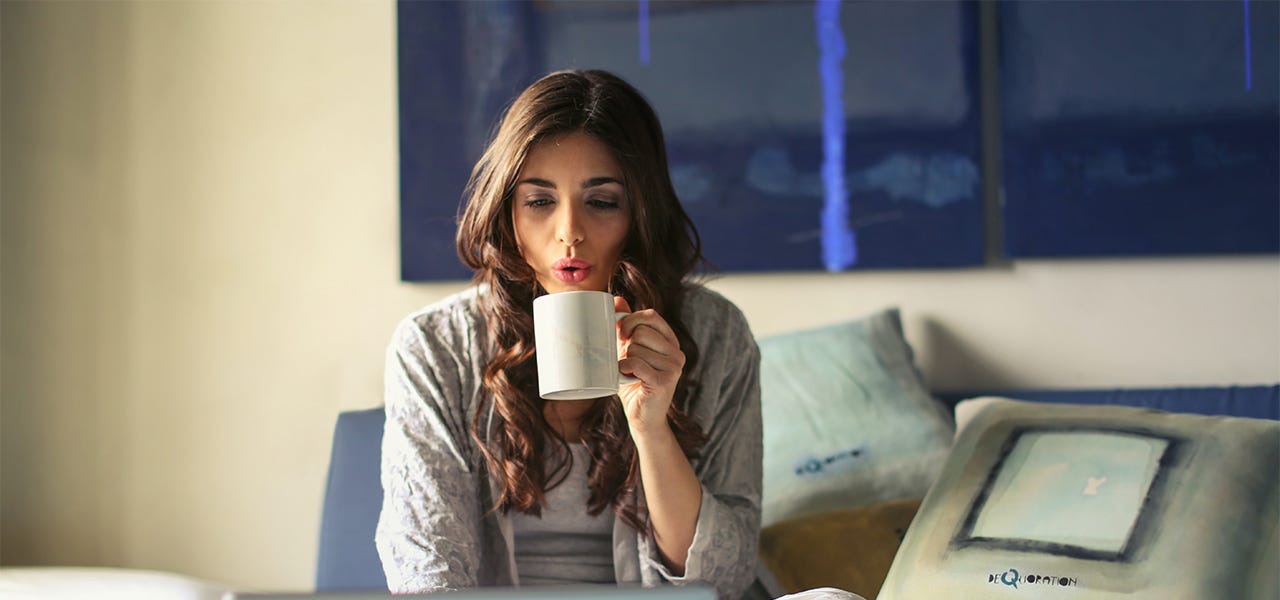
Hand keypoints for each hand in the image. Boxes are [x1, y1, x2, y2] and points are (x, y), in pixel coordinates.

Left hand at [614, 296, 684, 438]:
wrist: (642, 417)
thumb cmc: (634, 383)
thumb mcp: (629, 350)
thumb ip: (626, 326)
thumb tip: (616, 300)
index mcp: (670, 341)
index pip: (651, 315)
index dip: (631, 319)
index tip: (621, 333)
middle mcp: (677, 352)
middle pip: (642, 331)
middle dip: (627, 344)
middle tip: (626, 360)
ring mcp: (674, 367)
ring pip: (637, 348)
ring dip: (625, 360)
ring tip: (630, 373)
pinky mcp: (665, 381)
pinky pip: (637, 363)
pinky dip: (624, 368)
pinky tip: (625, 376)